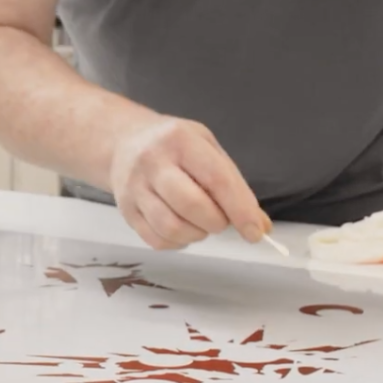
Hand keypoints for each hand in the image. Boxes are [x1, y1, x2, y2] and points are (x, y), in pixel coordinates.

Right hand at [108, 115, 270, 249]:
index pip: (216, 179)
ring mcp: (134, 187)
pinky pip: (157, 240)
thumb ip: (233, 184)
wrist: (123, 142)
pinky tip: (183, 229)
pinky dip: (178, 242)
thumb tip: (260, 226)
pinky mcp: (126, 210)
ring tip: (201, 223)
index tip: (255, 232)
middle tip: (221, 220)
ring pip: (171, 227)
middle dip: (216, 222)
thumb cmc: (175, 146)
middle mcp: (153, 162)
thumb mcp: (207, 148)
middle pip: (191, 205)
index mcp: (180, 140)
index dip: (240, 209)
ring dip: (197, 234)